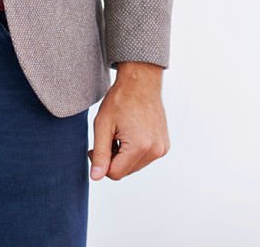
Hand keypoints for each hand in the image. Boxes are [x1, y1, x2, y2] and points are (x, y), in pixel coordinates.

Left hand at [88, 62, 169, 180]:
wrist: (140, 82)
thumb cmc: (120, 100)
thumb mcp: (103, 125)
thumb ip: (100, 154)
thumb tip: (96, 177)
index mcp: (140, 147)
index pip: (115, 173)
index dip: (101, 163)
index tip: (95, 147)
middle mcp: (155, 151)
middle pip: (125, 171)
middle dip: (113, 159)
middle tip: (108, 136)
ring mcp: (162, 149)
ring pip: (134, 166)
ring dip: (123, 155)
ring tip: (120, 133)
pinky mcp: (164, 146)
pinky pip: (144, 158)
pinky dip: (134, 151)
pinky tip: (131, 132)